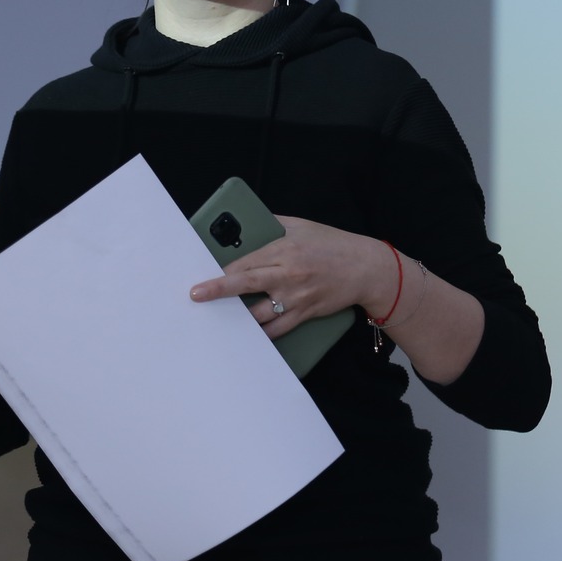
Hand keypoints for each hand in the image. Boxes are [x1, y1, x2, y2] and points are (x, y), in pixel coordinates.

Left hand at [189, 216, 395, 339]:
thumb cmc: (332, 244)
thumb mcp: (301, 226)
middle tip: (197, 295)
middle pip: (246, 285)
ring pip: (259, 313)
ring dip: (237, 318)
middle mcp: (288, 275)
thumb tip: (248, 224)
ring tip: (219, 320)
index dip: (222, 271)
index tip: (203, 275)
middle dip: (218, 291)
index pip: (245, 262)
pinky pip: (278, 329)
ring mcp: (296, 297)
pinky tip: (248, 336)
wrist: (365, 268)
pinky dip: (261, 334)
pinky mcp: (305, 313)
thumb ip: (273, 224)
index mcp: (284, 250)